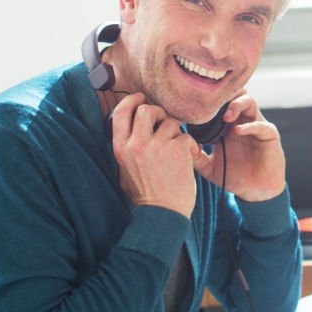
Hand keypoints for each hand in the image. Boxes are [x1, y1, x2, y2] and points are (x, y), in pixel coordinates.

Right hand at [110, 94, 197, 216]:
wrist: (162, 213)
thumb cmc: (145, 193)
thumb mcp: (124, 169)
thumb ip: (127, 146)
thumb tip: (131, 124)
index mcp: (120, 148)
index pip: (121, 112)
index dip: (132, 101)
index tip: (140, 98)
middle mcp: (136, 144)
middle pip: (146, 109)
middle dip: (158, 112)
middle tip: (163, 122)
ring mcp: (157, 146)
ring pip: (171, 121)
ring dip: (176, 132)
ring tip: (177, 148)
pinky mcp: (177, 149)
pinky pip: (186, 136)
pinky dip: (190, 145)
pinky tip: (189, 158)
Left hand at [191, 93, 285, 202]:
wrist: (255, 192)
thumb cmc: (234, 177)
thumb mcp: (209, 167)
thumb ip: (196, 157)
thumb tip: (182, 143)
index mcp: (227, 126)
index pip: (220, 104)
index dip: (209, 102)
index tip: (196, 106)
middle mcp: (242, 121)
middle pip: (235, 95)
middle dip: (224, 96)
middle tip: (212, 105)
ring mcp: (256, 126)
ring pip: (250, 102)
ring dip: (237, 104)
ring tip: (226, 116)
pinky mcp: (269, 135)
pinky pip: (261, 125)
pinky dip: (249, 126)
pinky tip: (238, 131)